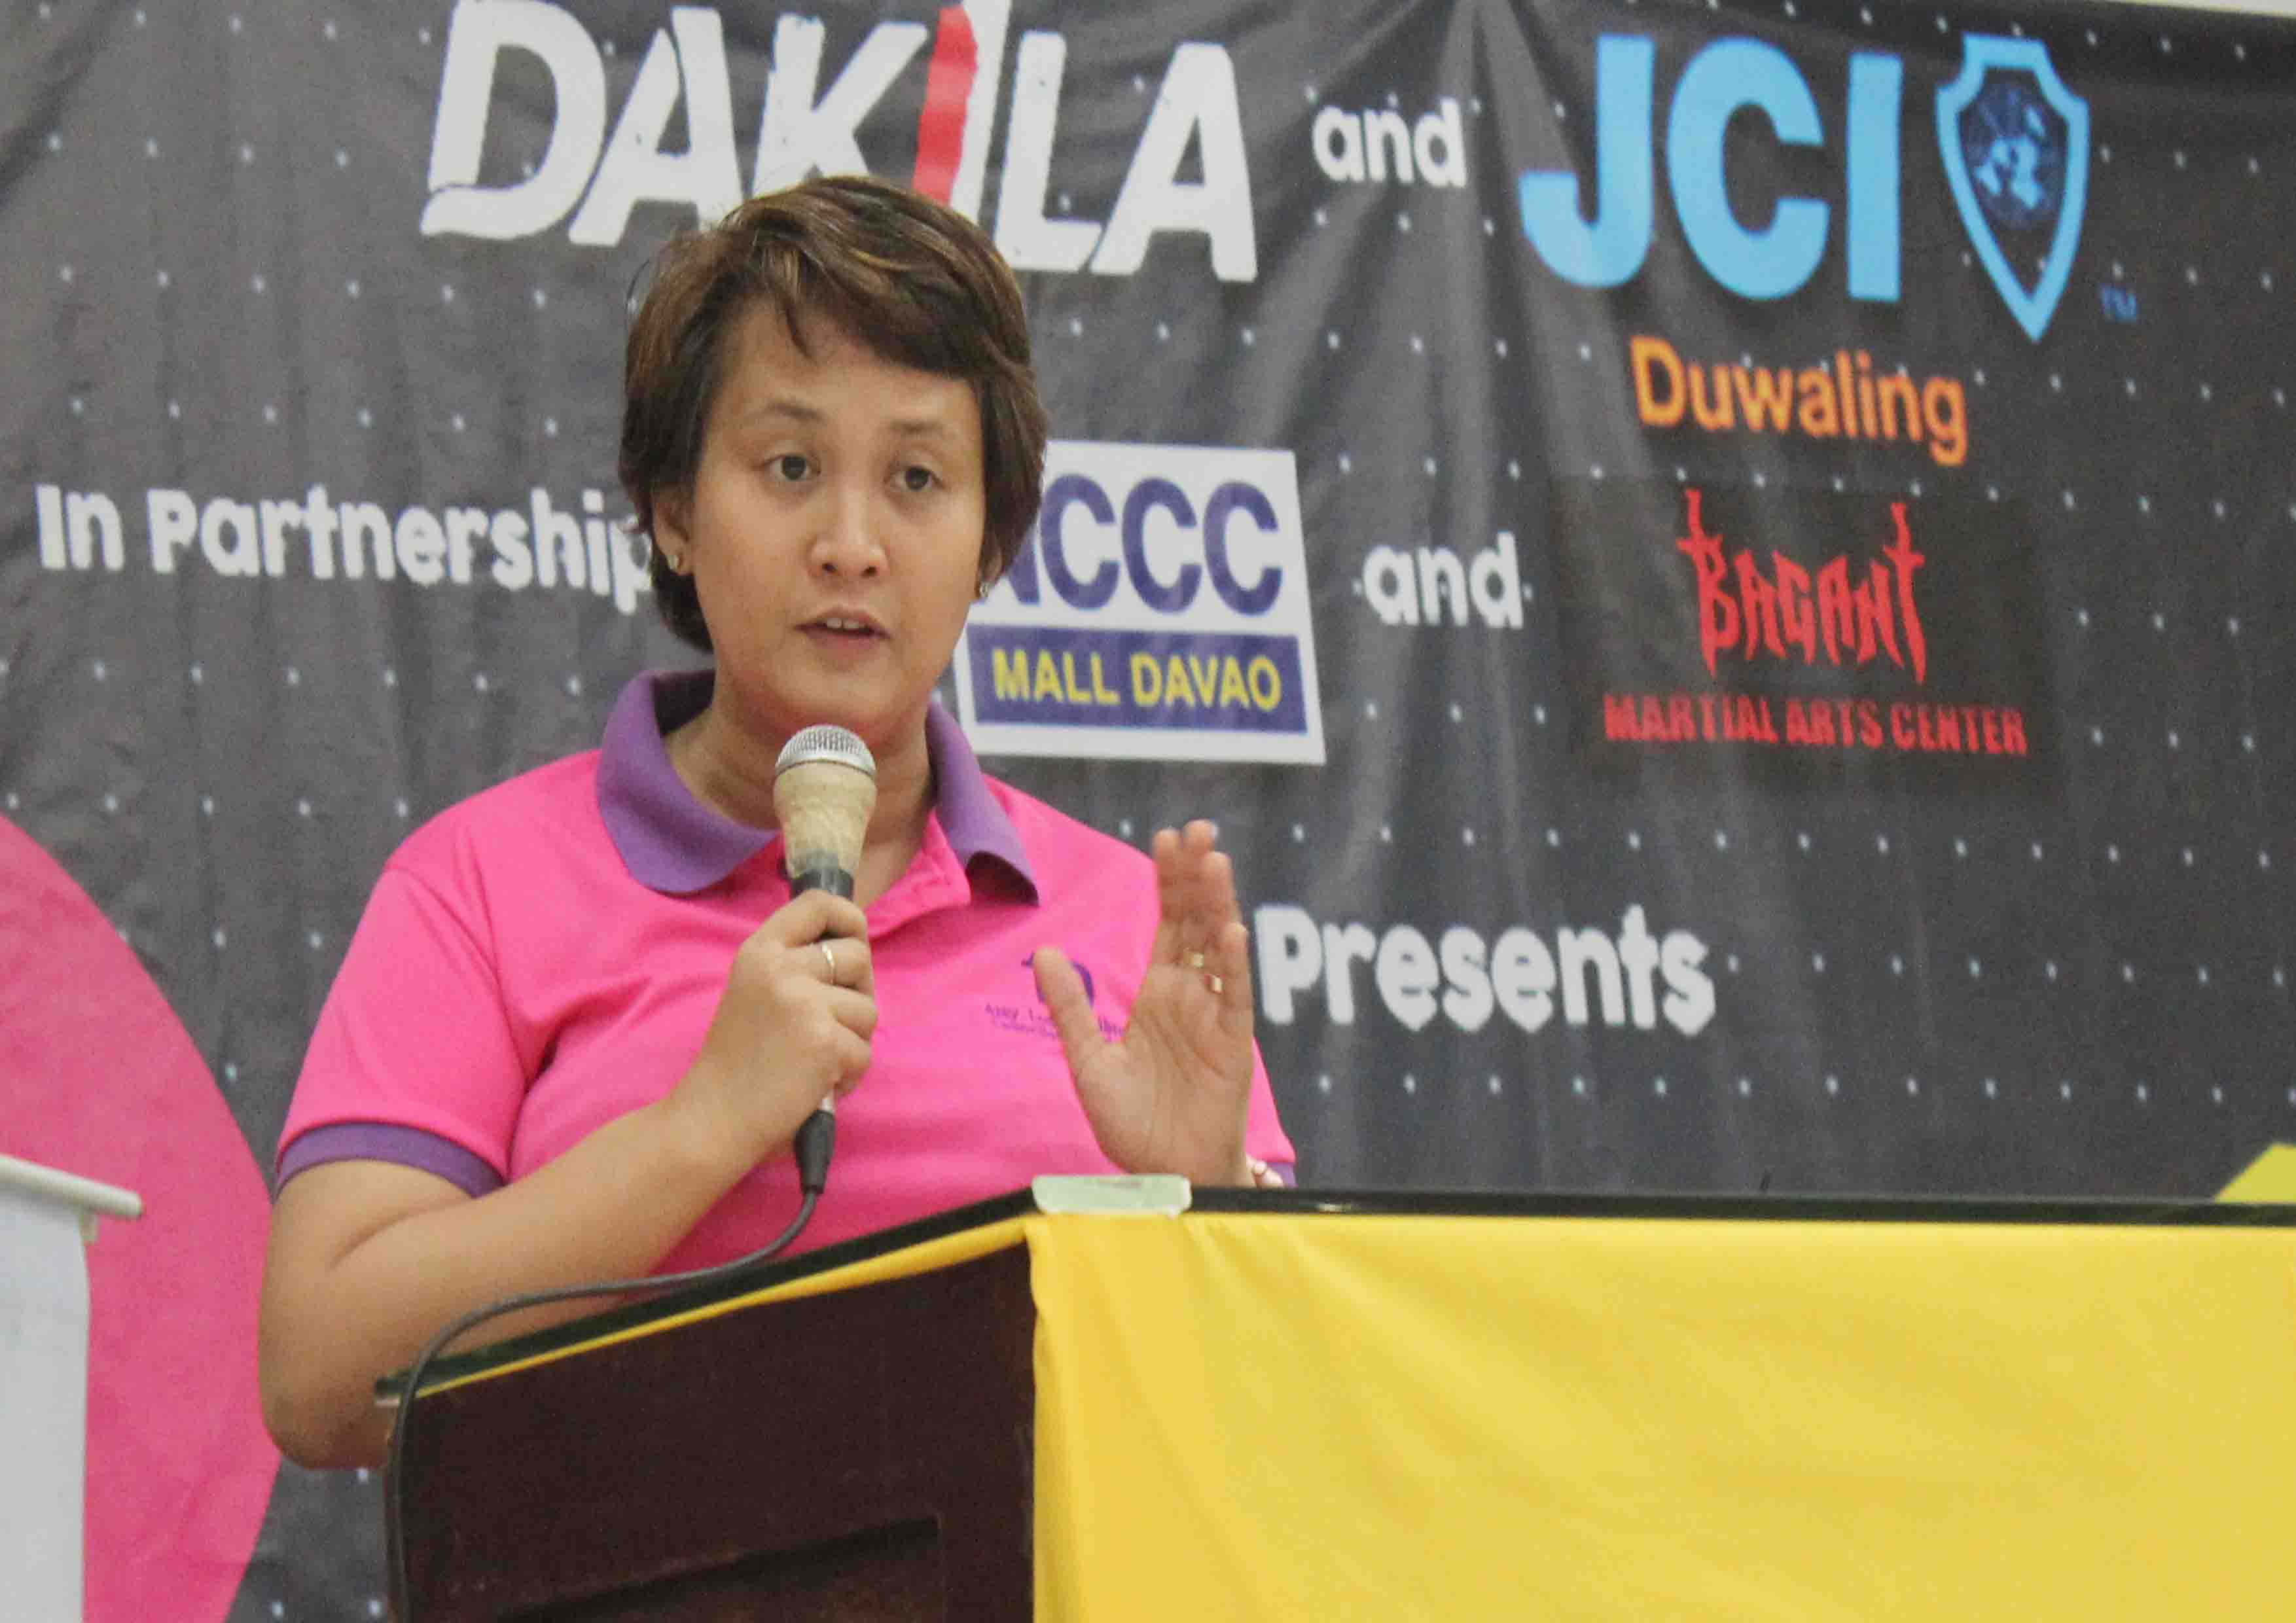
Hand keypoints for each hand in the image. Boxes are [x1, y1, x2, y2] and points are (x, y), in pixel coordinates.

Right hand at [672, 889, 875, 1170]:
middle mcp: (781, 967)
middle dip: (857, 993)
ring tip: (815, 1063)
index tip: (852, 941)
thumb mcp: (754, 993)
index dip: (848, 917)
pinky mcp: (825, 1039)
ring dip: (853, 1041)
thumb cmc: (736, 1064)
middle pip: (858, 956)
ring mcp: (804, 1001)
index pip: (818, 903)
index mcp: (760, 951)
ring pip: (868, 1009)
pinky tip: (816, 1086)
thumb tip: (856, 952)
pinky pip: (865, 1052)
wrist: (712, 1119)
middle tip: (829, 1025)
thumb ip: (793, 968)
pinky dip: (849, 1075)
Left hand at [1034, 820, 1254, 1185]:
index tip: (1166, 837)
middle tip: (1198, 830)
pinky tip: (1230, 931)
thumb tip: (1045, 950)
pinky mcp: (1233, 1045)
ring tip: (1214, 862)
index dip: (1168, 880)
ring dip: (1219, 905)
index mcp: (1158, 993)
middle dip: (1197, 876)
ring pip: (1220, 949)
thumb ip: (1070, 1006)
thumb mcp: (1088, 1060)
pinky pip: (1235, 998)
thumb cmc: (1132, 1124)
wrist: (1163, 1176)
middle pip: (1196, 922)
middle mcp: (1190, 996)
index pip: (1168, 923)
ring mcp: (1214, 1017)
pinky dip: (1233, 965)